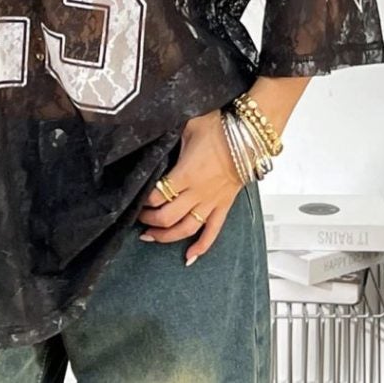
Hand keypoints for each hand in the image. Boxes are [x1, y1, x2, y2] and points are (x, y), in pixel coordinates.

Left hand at [136, 108, 244, 265]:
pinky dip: (202, 247)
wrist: (249, 136)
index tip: (135, 199)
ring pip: (186, 229)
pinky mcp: (223, 205)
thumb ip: (171, 135)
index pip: (156, 195)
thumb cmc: (220, 128)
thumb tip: (155, 133)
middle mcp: (197, 192)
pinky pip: (212, 232)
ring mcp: (211, 201)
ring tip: (151, 238)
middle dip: (149, 221)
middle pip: (167, 217)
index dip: (142, 201)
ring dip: (166, 237)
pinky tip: (190, 257)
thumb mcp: (189, 126)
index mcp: (185, 173)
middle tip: (138, 218)